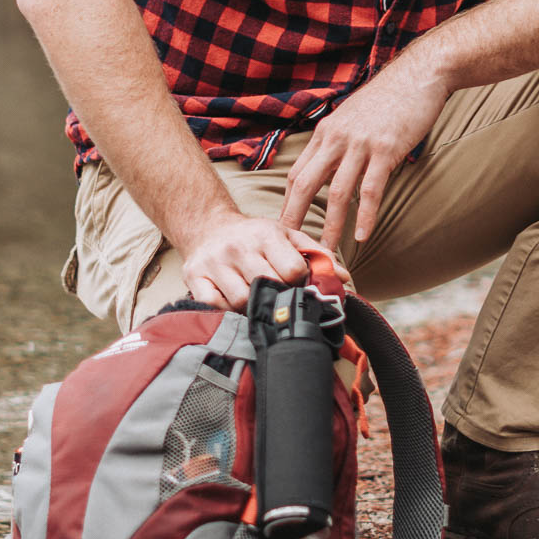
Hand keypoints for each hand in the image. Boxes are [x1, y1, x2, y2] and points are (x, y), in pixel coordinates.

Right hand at [180, 212, 345, 309]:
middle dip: (277, 296)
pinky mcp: (194, 278)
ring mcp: (214, 263)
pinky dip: (225, 311)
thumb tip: (344, 279)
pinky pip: (214, 307)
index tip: (295, 283)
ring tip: (254, 298)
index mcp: (265, 235)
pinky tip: (232, 303)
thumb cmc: (254, 236)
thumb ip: (317, 255)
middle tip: (276, 296)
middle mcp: (238, 247)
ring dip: (251, 307)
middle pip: (268, 288)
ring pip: (241, 302)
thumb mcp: (286, 236)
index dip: (299, 282)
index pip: (292, 270)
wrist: (208, 227)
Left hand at [280, 54, 449, 249]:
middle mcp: (336, 138)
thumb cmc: (388, 98)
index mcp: (325, 132)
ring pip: (338, 192)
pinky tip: (362, 235)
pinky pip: (371, 189)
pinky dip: (365, 216)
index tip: (285, 226)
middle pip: (306, 184)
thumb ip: (338, 139)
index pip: (297, 172)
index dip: (288, 202)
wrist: (418, 75)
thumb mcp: (351, 115)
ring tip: (327, 250)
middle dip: (295, 217)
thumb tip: (331, 166)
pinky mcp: (385, 149)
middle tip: (291, 246)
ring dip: (331, 225)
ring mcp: (360, 143)